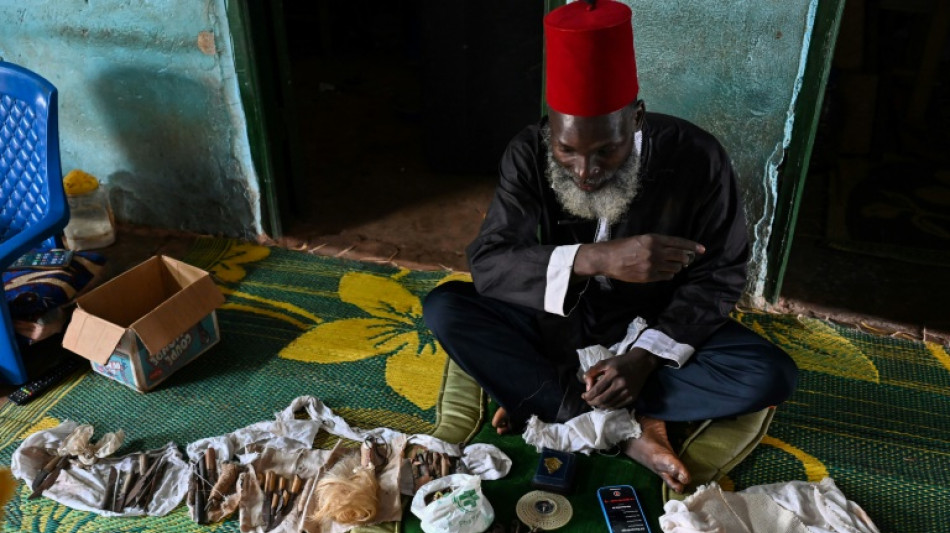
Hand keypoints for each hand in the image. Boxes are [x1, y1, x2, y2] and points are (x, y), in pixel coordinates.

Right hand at [575, 233, 704, 282]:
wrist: (607, 259)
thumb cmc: (622, 246)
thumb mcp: (640, 239)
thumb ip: (657, 243)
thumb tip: (675, 249)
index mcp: (653, 239)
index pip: (679, 242)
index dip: (692, 246)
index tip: (702, 249)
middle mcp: (655, 252)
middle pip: (680, 256)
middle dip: (686, 258)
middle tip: (687, 259)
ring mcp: (652, 265)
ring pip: (675, 268)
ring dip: (677, 267)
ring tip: (674, 266)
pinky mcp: (648, 276)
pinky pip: (666, 277)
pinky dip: (669, 275)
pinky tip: (666, 272)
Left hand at [581, 348, 659, 409]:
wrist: (641, 363)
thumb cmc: (620, 362)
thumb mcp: (605, 362)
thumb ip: (592, 372)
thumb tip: (586, 385)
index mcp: (613, 373)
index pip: (597, 389)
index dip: (588, 395)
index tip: (583, 396)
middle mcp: (621, 384)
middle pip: (602, 399)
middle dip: (592, 402)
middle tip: (588, 401)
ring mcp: (628, 392)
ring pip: (609, 404)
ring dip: (600, 405)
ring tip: (595, 402)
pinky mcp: (633, 397)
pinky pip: (618, 406)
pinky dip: (609, 406)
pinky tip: (605, 403)